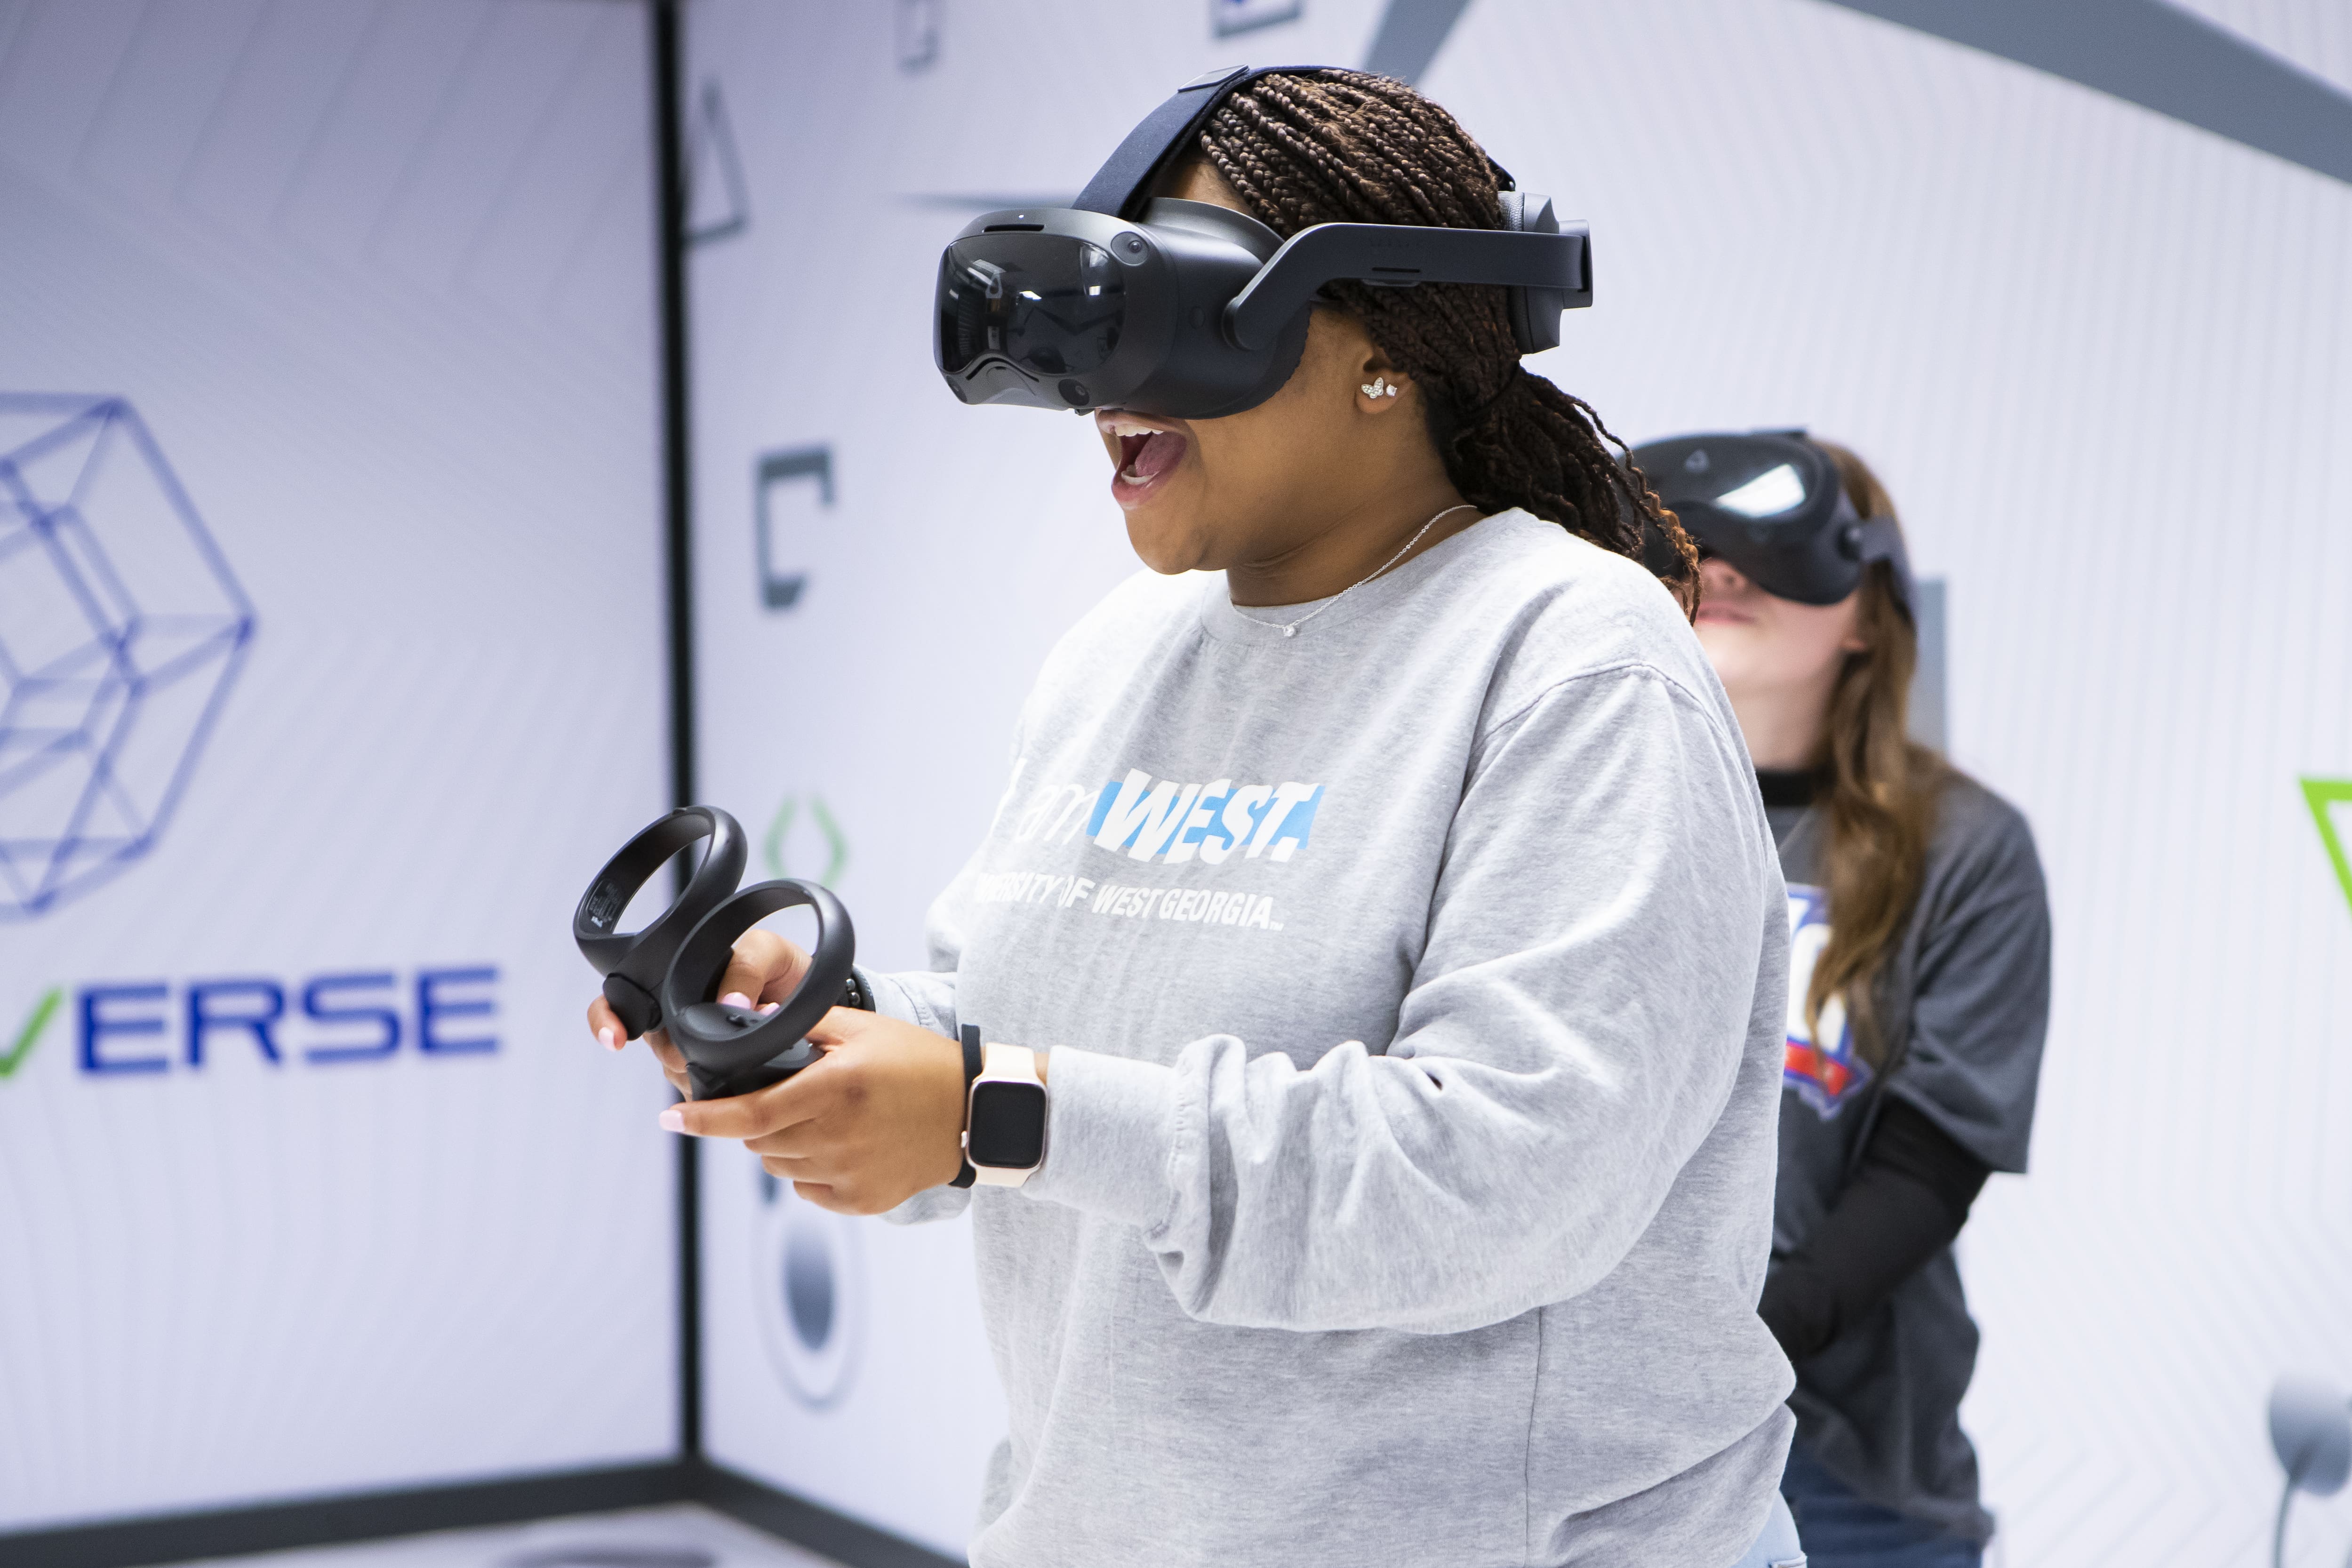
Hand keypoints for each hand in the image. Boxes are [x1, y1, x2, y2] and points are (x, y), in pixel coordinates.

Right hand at [585, 928, 813, 1098]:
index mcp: (674, 980)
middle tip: (705, 1052)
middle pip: (655, 1046)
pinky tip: (739, 1085)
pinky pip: (705, 1091)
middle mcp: (676, 1015)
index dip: (605, 1019)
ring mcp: (696, 1046)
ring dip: (701, 1072)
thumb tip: (727, 1004)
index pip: (617, 1000)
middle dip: (675, 1054)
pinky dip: (719, 1091)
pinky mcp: (720, 1073)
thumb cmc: (782, 965)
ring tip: (739, 1058)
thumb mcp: (766, 951)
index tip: (616, 1038)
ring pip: (677, 1072)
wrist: (816, 993)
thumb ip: (744, 969)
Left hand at [660, 1008, 967, 1214]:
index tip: (671, 1118)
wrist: (974, 1111)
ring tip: (815, 1119)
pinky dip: (809, 1169)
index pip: (749, 1114)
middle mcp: (838, 1136)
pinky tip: (837, 1145)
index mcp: (834, 1089)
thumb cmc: (917, 1062)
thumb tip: (747, 1020)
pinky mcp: (862, 1201)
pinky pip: (809, 1190)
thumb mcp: (862, 1027)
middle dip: (753, 1122)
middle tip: (779, 1098)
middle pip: (759, 1143)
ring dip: (780, 1144)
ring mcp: (851, 1174)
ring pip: (780, 1167)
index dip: (703, 1120)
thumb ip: (803, 1023)